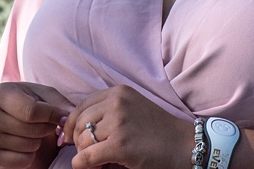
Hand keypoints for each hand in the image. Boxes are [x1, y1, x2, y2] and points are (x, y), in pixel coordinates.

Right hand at [0, 82, 72, 168]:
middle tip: (45, 124)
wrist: (5, 122)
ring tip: (32, 132)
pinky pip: (23, 160)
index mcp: (1, 94)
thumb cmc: (28, 104)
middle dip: (47, 128)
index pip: (32, 111)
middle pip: (32, 130)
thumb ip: (59, 103)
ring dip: (38, 142)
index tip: (62, 116)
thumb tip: (71, 116)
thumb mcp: (43, 96)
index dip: (52, 115)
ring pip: (29, 146)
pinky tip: (24, 145)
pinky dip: (30, 156)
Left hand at [62, 85, 189, 168]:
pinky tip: (91, 168)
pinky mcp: (120, 145)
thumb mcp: (132, 108)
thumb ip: (108, 111)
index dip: (71, 124)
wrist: (183, 145)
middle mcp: (116, 103)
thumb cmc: (158, 130)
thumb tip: (74, 130)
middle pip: (80, 123)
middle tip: (88, 154)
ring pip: (82, 141)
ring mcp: (118, 123)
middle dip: (78, 142)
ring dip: (84, 154)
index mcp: (118, 93)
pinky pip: (87, 157)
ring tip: (97, 161)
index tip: (70, 138)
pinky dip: (82, 165)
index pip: (81, 106)